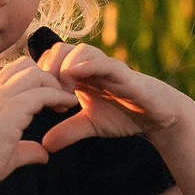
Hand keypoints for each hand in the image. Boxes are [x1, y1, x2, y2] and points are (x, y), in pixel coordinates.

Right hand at [0, 58, 78, 194]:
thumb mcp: (10, 152)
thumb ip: (27, 149)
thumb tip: (43, 154)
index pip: (17, 70)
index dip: (39, 79)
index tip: (53, 98)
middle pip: (28, 65)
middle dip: (50, 77)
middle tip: (64, 98)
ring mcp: (0, 99)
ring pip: (35, 74)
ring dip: (56, 85)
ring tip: (67, 102)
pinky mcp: (8, 112)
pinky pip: (40, 93)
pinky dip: (58, 96)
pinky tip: (67, 105)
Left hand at [37, 44, 188, 150]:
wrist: (157, 116)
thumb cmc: (124, 114)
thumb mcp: (90, 125)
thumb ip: (68, 131)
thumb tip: (45, 145)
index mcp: (79, 74)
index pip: (50, 59)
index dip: (40, 74)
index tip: (37, 97)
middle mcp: (91, 65)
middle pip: (59, 49)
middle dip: (47, 68)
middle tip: (46, 92)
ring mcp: (107, 67)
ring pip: (80, 51)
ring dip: (66, 67)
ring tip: (64, 90)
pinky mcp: (125, 74)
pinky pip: (105, 63)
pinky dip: (89, 65)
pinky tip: (76, 74)